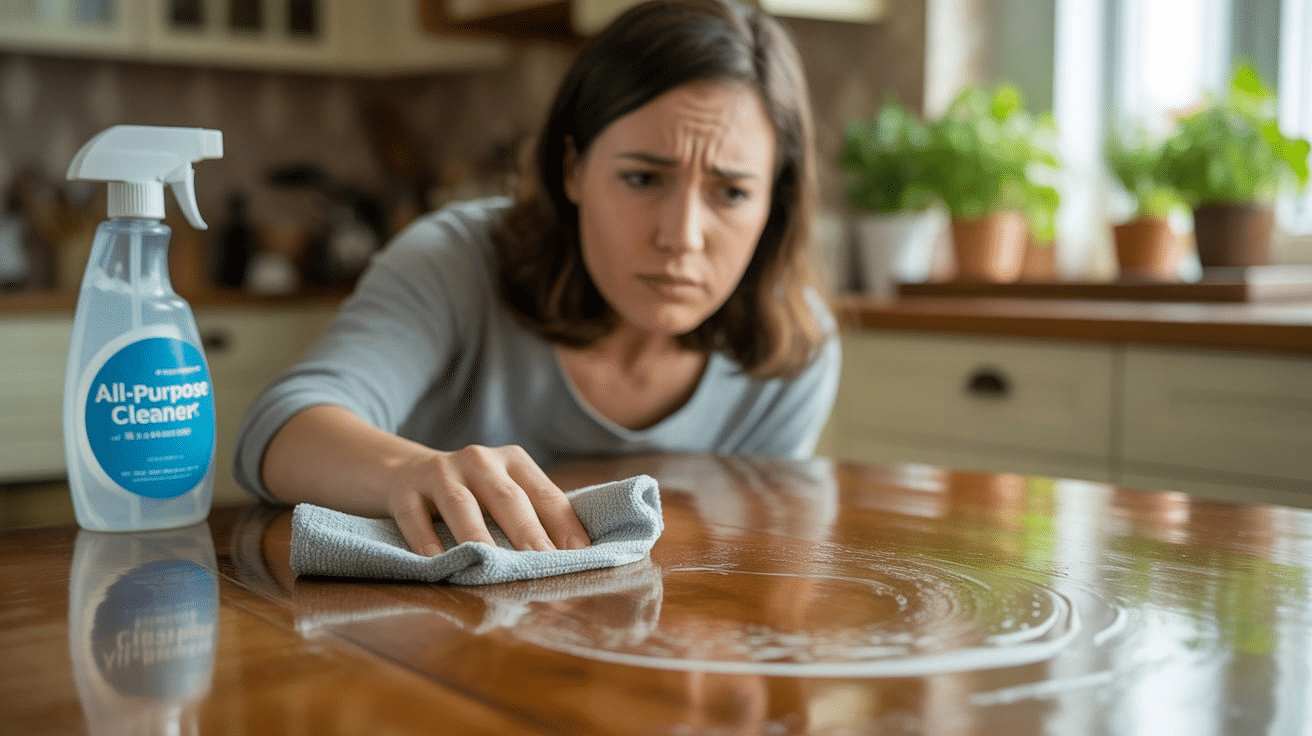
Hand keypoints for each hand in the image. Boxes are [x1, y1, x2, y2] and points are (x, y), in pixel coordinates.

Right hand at [384, 444, 591, 556]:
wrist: (405, 471)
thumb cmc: (471, 493)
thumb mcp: (501, 492)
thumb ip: (533, 515)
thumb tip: (575, 557)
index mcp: (513, 460)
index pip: (544, 494)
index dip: (564, 524)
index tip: (580, 555)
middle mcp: (479, 460)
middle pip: (507, 498)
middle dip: (528, 532)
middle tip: (544, 563)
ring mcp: (440, 472)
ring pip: (461, 504)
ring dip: (478, 536)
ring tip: (492, 565)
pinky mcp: (405, 488)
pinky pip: (415, 515)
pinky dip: (425, 539)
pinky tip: (437, 561)